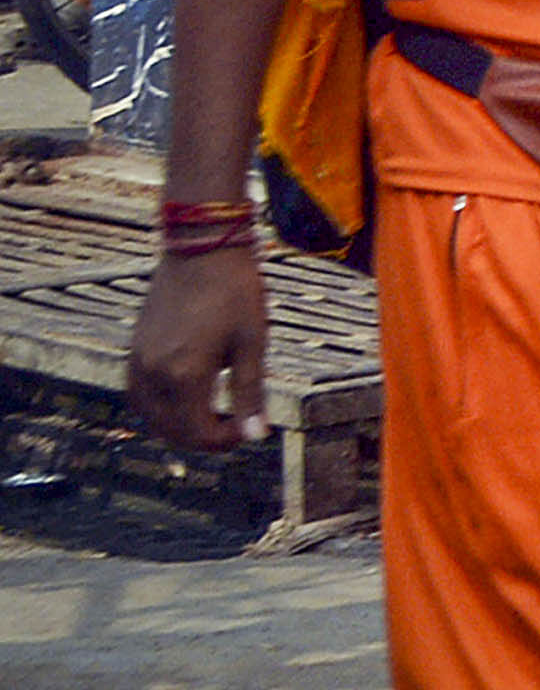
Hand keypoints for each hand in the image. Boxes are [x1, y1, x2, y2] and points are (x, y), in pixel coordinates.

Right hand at [129, 247, 267, 450]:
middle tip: (235, 426)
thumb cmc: (234, 289)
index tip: (249, 430)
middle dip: (203, 437)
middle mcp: (154, 374)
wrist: (202, 248)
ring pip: (150, 417)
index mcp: (184, 375)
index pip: (198, 433)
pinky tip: (184, 398)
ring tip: (212, 414)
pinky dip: (159, 408)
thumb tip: (256, 435)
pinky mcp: (133, 350)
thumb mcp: (252, 342)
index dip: (226, 440)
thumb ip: (250, 392)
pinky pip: (138, 396)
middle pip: (172, 431)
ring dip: (178, 425)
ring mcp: (138, 362)